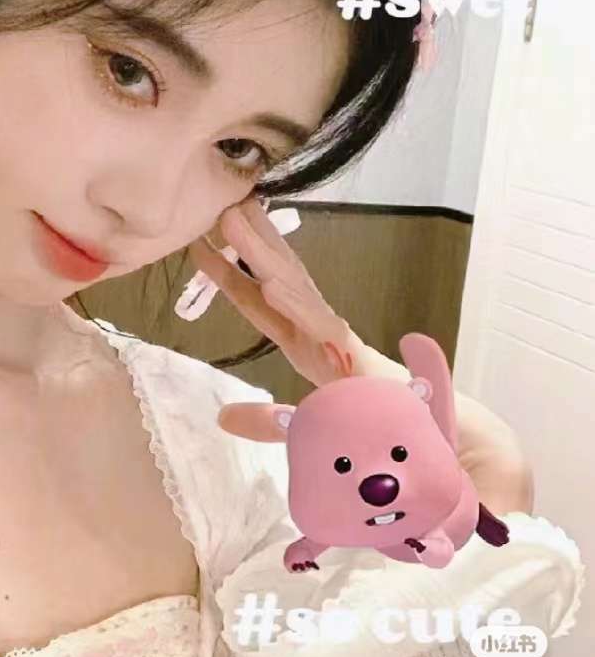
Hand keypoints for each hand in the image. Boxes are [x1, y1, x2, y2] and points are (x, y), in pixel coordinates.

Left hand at [195, 196, 534, 514]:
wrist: (456, 453)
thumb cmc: (390, 435)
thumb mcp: (312, 431)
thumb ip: (270, 423)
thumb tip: (220, 418)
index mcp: (311, 349)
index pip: (262, 306)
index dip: (231, 276)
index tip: (202, 245)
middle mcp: (327, 339)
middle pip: (281, 283)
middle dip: (250, 245)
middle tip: (220, 202)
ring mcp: (346, 347)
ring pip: (299, 293)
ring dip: (265, 256)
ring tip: (235, 221)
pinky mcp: (365, 364)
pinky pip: (326, 331)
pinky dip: (298, 307)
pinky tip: (270, 284)